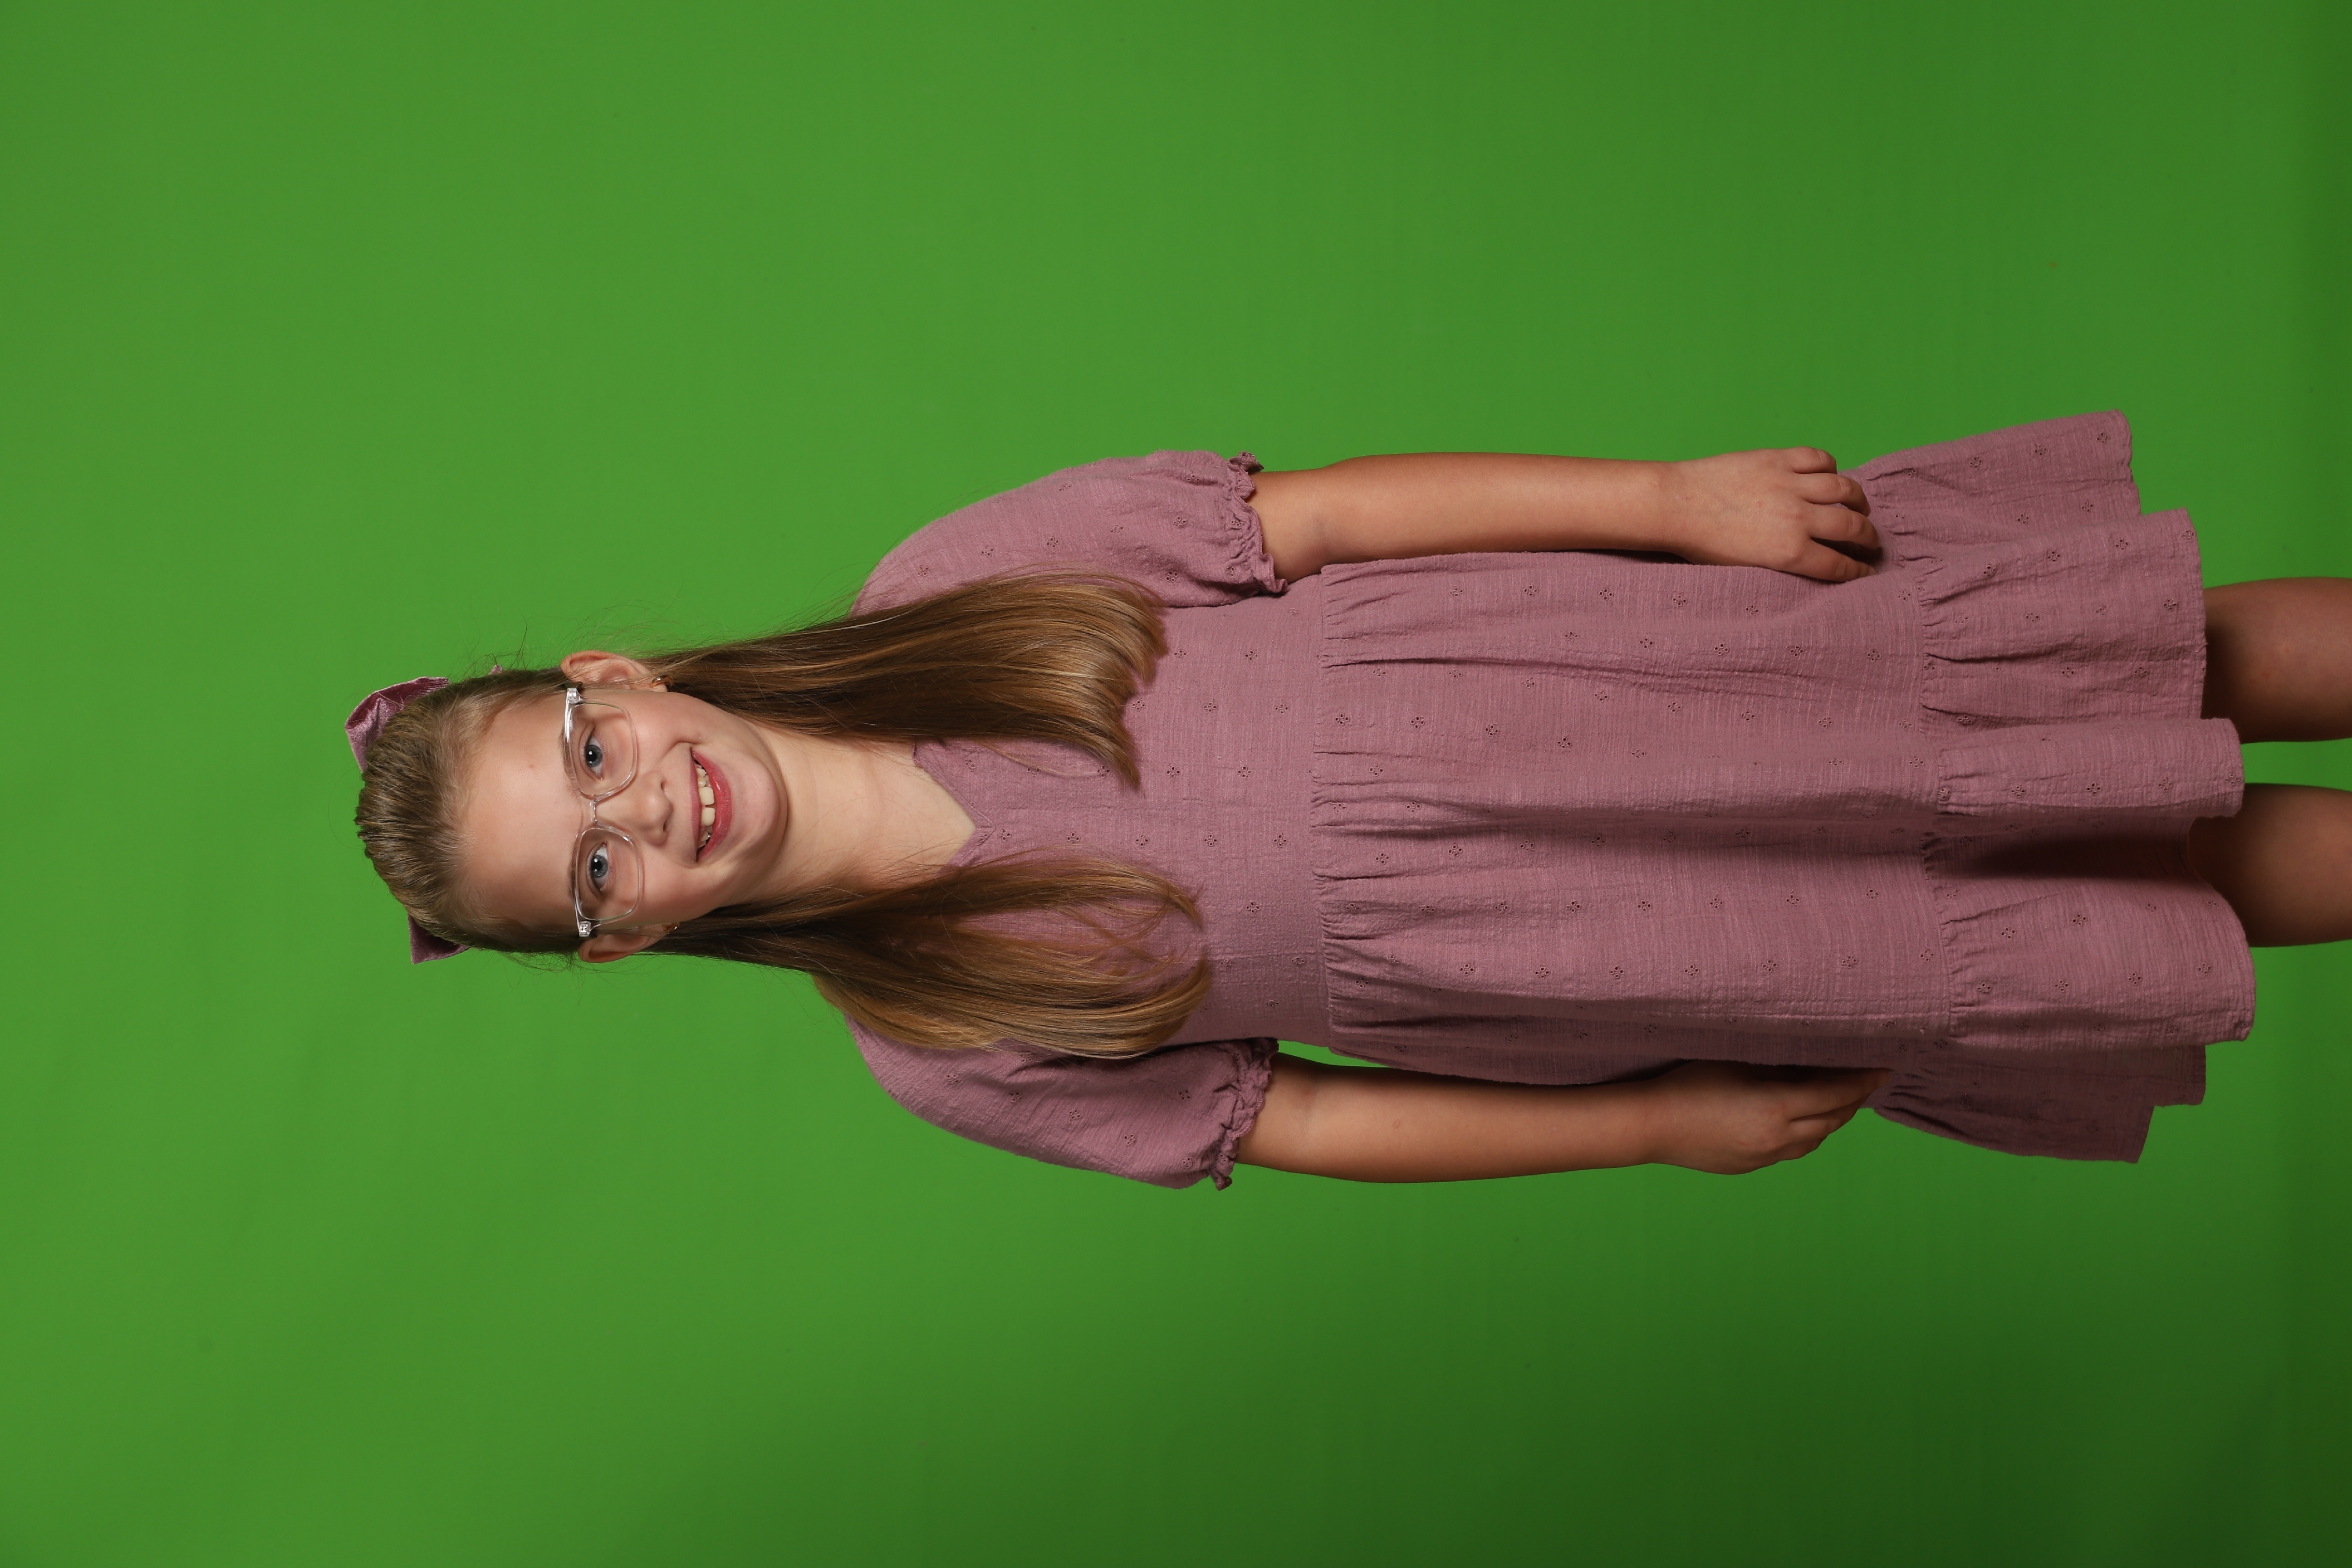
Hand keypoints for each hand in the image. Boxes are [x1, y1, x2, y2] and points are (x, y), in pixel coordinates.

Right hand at [1641, 1061, 1888, 1173]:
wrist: (1651, 1126)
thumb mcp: (1737, 1063)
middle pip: (1833, 1120)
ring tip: (1837, 1099)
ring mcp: (1765, 1157)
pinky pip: (1792, 1150)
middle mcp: (1778, 1138)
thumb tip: (1812, 1062)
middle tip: (1865, 1080)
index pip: (1837, 1094)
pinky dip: (1807, 1133)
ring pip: (1816, 1140)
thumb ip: (1778, 1066)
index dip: (1862, 1080)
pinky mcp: (1751, 1167)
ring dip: (1832, 1119)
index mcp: (1777, 1107)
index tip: (1882, 1068)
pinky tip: (1800, 1120)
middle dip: (1853, 1100)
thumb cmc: (1688, 1084)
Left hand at [1655, 448, 1878, 582]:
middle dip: (1868, 537)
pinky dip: (1830, 467)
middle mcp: (1796, 519)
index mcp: (1788, 554)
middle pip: (1851, 527)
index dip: (1857, 571)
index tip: (1865, 571)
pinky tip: (1828, 476)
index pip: (1838, 565)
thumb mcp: (1747, 568)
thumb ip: (1782, 562)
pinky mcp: (1777, 459)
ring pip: (1843, 489)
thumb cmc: (1702, 544)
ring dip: (1858, 499)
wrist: (1674, 506)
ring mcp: (1789, 485)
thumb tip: (1811, 559)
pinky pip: (1819, 458)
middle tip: (1870, 540)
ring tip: (1859, 506)